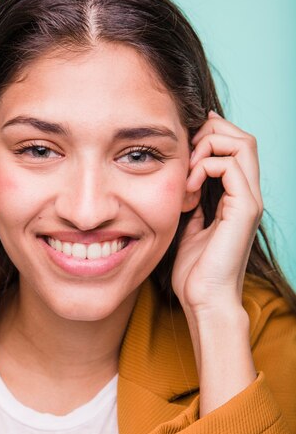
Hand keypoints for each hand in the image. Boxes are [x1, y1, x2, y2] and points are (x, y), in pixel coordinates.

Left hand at [172, 111, 262, 315]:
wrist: (204, 300)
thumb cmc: (196, 273)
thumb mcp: (190, 230)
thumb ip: (194, 208)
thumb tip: (186, 191)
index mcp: (237, 199)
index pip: (236, 149)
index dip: (212, 137)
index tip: (185, 146)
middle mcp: (248, 196)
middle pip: (244, 138)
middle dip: (211, 133)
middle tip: (186, 152)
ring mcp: (249, 201)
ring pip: (243, 144)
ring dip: (208, 146)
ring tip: (186, 170)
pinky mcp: (244, 208)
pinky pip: (230, 166)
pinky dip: (204, 166)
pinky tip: (187, 188)